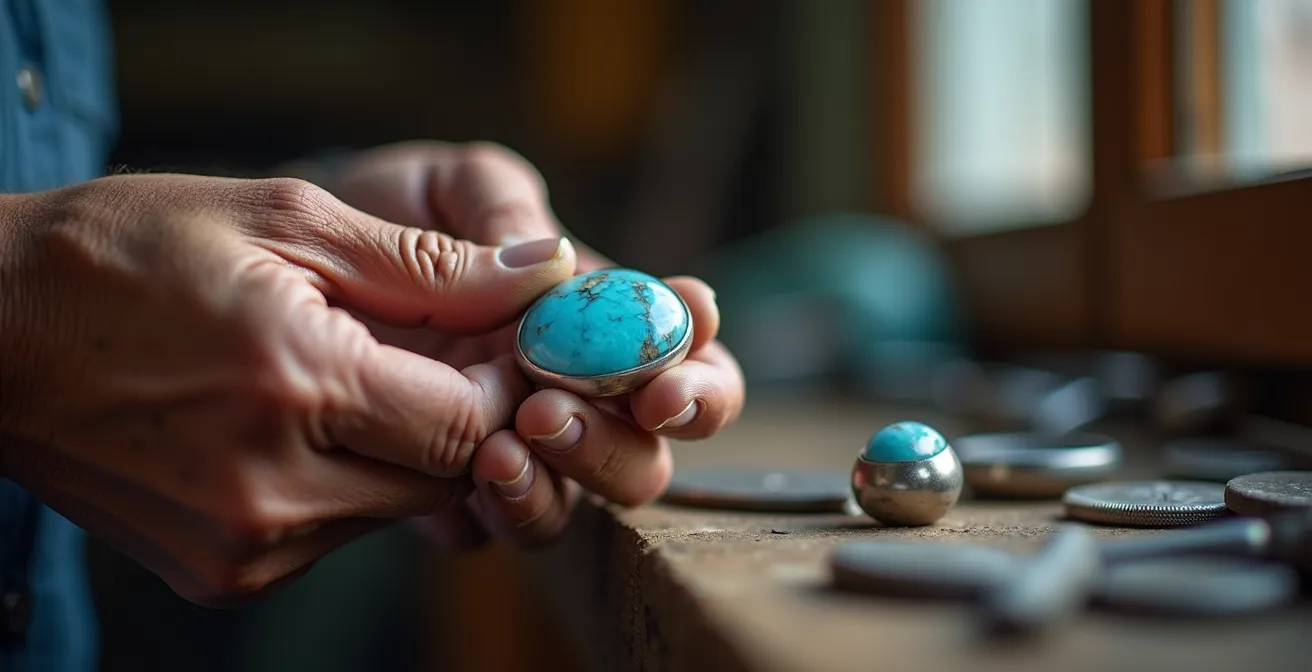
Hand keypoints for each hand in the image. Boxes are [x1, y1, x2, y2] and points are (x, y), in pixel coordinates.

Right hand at [0, 174, 575, 604]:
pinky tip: (303, 424)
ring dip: (404, 448)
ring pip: (397, 508)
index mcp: (295, 385)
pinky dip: (347, 481)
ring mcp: (246, 547)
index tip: (494, 341)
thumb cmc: (128, 253)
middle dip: (461, 416)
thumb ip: (426, 264)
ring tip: (351, 376)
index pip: (467, 423)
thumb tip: (544, 273)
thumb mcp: (283, 219)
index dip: (501, 382)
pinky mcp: (223, 576)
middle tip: (434, 354)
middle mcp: (275, 488)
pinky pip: (338, 534)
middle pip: (445, 477)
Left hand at [310, 141, 745, 546]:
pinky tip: (458, 479)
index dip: (699, 377)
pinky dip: (492, 510)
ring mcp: (516, 449)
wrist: (292, 263)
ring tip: (499, 448)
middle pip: (647, 453)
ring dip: (556, 482)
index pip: (686, 359)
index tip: (662, 378)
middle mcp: (574, 393)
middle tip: (550, 412)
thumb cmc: (393, 210)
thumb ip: (500, 204)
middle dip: (615, 441)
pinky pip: (493, 529)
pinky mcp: (449, 492)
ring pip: (577, 503)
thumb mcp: (446, 183)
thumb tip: (553, 264)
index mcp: (600, 317)